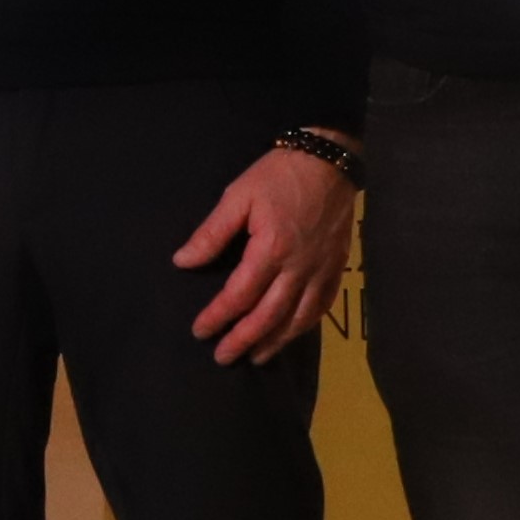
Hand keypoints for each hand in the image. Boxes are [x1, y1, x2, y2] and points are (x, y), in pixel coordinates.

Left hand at [176, 146, 356, 363]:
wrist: (330, 161)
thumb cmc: (278, 175)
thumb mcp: (237, 197)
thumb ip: (211, 233)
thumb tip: (183, 262)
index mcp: (271, 249)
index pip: (239, 295)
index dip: (218, 316)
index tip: (200, 331)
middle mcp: (299, 267)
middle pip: (269, 315)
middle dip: (244, 340)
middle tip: (222, 357)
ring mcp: (322, 270)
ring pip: (298, 318)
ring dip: (275, 341)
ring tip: (255, 358)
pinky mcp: (337, 268)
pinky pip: (321, 306)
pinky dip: (304, 325)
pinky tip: (291, 334)